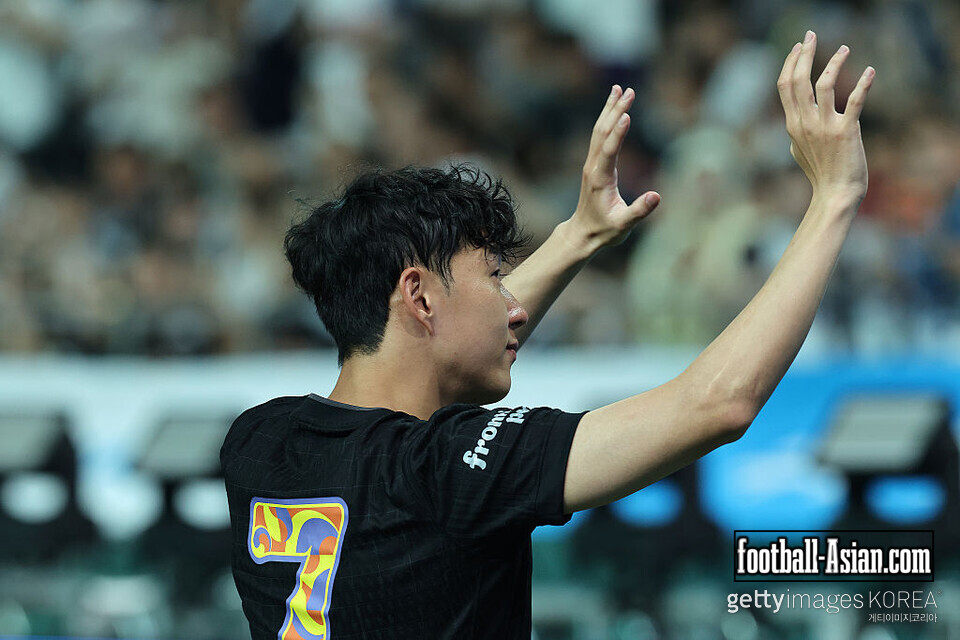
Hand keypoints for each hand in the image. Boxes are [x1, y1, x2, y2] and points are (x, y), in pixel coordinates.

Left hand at [571, 86, 659, 250]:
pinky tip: (614, 108)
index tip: (627, 114)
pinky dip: (607, 118)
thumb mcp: (624, 225)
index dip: (618, 133)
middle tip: (629, 91)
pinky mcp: (594, 163)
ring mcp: (592, 163)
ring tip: (619, 89)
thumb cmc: (604, 231)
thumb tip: (657, 196)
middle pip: (603, 132)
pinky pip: (599, 136)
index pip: (609, 150)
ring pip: (599, 130)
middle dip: (615, 110)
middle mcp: (593, 167)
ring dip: (609, 109)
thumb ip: (639, 211)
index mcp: (600, 179)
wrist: (583, 233)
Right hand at [778, 31, 875, 207]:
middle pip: (798, 80)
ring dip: (834, 62)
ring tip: (845, 49)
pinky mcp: (846, 131)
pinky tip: (870, 72)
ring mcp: (824, 127)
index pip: (785, 86)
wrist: (835, 194)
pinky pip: (853, 101)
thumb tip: (794, 119)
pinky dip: (862, 84)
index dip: (790, 63)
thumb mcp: (799, 151)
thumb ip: (797, 130)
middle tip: (811, 36)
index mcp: (792, 124)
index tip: (798, 47)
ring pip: (823, 85)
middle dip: (804, 54)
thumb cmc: (820, 174)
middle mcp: (804, 123)